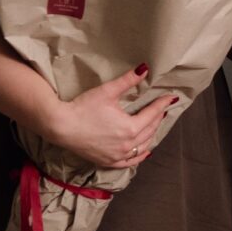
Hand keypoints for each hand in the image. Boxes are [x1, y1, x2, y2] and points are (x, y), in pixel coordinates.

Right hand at [52, 67, 178, 172]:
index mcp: (130, 128)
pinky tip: (145, 152)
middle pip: (149, 131)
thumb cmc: (83, 108)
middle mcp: (127, 145)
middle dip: (157, 118)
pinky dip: (139, 156)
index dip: (162, 104)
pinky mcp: (107, 161)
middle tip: (162, 109)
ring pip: (142, 147)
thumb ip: (127, 81)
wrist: (61, 126)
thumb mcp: (107, 91)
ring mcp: (117, 156)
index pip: (152, 114)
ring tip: (155, 126)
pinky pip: (129, 162)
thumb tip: (144, 68)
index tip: (170, 98)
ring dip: (151, 136)